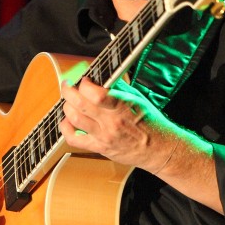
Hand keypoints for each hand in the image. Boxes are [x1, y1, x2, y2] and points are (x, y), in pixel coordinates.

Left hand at [59, 77, 176, 171]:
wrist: (159, 149)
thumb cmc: (151, 123)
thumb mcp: (138, 99)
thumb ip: (118, 87)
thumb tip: (101, 75)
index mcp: (122, 106)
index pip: (95, 93)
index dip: (84, 83)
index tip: (84, 79)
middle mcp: (111, 122)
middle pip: (80, 104)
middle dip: (68, 91)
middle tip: (67, 85)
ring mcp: (104, 136)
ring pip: (74, 119)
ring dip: (66, 107)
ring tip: (69, 101)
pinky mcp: (100, 147)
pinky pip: (74, 139)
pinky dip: (66, 128)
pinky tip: (68, 121)